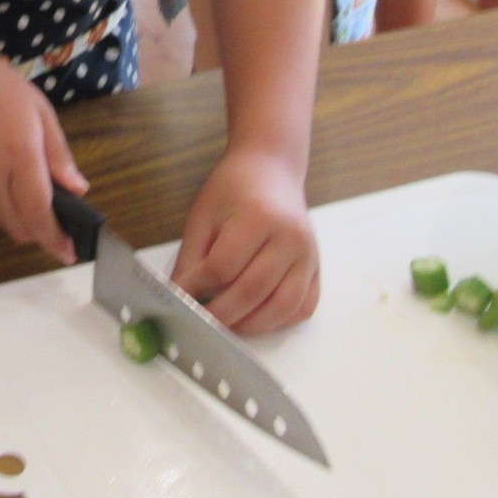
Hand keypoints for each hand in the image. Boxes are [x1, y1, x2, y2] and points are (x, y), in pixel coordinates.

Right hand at [0, 55, 88, 262]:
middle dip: (40, 233)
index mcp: (20, 155)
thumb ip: (58, 154)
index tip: (70, 253)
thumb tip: (78, 190)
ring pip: (0, 221)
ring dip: (19, 219)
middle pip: (19, 228)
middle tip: (55, 222)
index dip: (56, 240)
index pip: (39, 214)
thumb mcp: (40, 111)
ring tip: (27, 193)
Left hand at [170, 151, 319, 333]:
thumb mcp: (203, 216)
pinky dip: (278, 321)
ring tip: (226, 325)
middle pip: (252, 291)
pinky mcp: (317, 269)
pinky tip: (255, 318)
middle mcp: (290, 238)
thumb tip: (180, 297)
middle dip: (221, 314)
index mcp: (258, 217)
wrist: (271, 171)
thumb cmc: (233, 191)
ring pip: (281, 308)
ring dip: (250, 325)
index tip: (181, 297)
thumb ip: (191, 258)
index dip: (198, 287)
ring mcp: (308, 256)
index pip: (224, 267)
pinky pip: (302, 308)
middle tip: (199, 322)